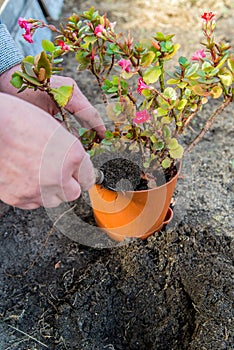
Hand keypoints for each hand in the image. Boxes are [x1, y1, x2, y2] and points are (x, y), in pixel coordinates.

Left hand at [0, 64, 105, 137]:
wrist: (11, 75)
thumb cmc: (23, 94)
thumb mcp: (41, 116)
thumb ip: (59, 129)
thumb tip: (73, 142)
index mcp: (69, 93)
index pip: (90, 113)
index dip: (98, 128)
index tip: (102, 138)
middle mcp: (72, 88)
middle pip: (89, 111)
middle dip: (93, 128)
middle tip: (95, 142)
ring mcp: (69, 87)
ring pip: (83, 109)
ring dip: (85, 123)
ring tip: (87, 138)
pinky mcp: (65, 89)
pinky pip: (76, 106)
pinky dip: (78, 117)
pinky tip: (76, 128)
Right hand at [0, 93, 94, 208]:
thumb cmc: (14, 119)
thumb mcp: (52, 126)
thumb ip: (67, 147)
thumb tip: (74, 158)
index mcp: (72, 155)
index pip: (89, 177)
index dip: (82, 174)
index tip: (79, 174)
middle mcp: (58, 176)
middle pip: (73, 193)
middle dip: (67, 184)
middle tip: (58, 172)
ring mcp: (38, 189)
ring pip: (53, 200)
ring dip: (50, 190)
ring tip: (37, 173)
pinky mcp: (19, 197)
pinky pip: (32, 203)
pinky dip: (31, 194)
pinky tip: (25, 178)